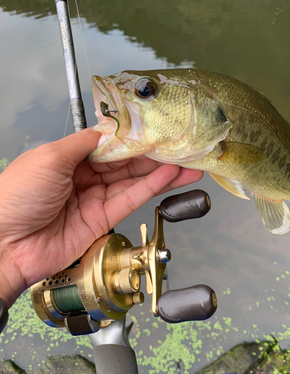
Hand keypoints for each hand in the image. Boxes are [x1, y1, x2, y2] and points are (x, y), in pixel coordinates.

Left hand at [0, 128, 202, 306]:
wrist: (5, 244)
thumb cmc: (16, 195)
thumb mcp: (49, 157)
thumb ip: (84, 143)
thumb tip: (109, 131)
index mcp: (68, 158)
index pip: (109, 144)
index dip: (134, 137)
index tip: (157, 129)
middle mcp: (83, 177)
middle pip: (125, 162)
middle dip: (154, 154)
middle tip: (181, 146)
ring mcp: (94, 199)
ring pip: (133, 181)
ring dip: (161, 172)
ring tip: (187, 163)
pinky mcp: (102, 220)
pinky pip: (130, 200)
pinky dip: (151, 188)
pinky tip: (170, 177)